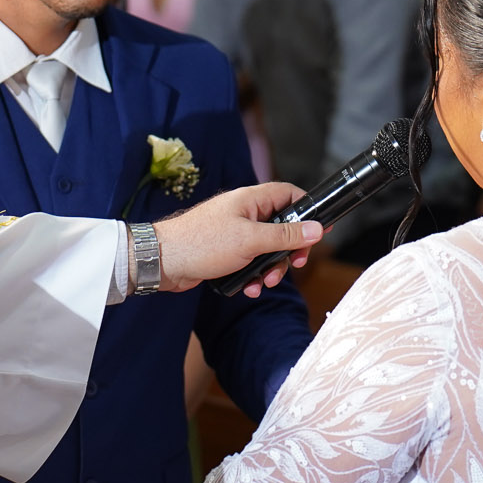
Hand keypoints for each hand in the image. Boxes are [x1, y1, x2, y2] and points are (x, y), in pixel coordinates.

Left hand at [154, 182, 323, 297]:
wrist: (163, 262)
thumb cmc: (201, 243)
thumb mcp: (251, 240)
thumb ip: (285, 235)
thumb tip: (316, 229)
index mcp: (252, 200)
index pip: (290, 195)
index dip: (308, 211)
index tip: (319, 231)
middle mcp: (245, 213)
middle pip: (283, 226)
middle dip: (289, 250)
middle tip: (293, 265)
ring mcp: (236, 232)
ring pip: (268, 248)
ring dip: (270, 268)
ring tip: (263, 283)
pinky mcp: (227, 251)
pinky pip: (251, 262)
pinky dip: (253, 275)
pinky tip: (247, 287)